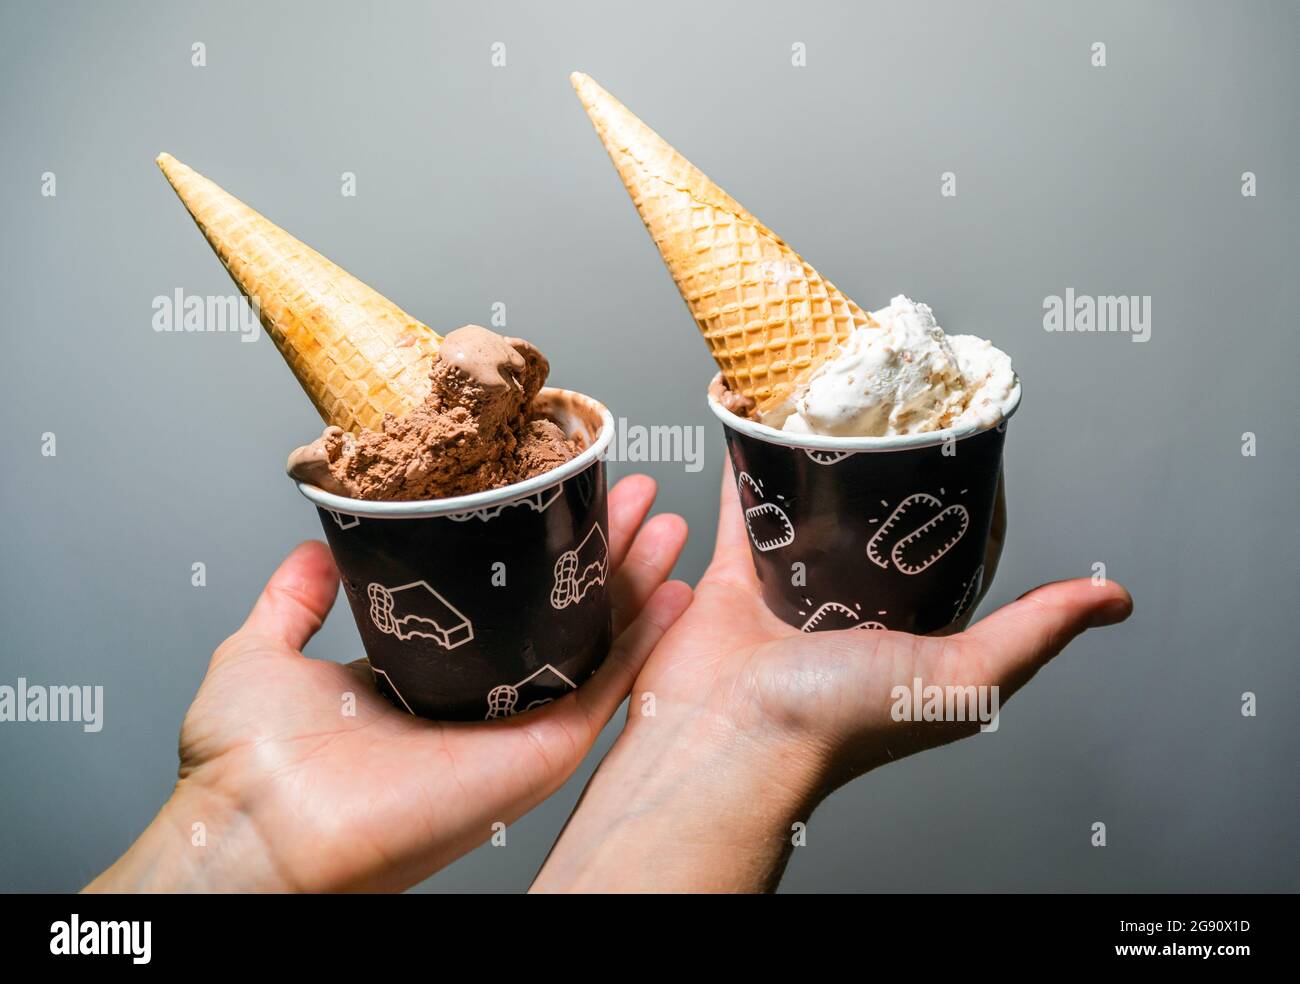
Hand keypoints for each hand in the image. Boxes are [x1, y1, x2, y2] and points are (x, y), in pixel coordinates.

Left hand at [86, 475, 689, 892]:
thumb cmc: (250, 764)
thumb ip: (293, 601)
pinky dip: (646, 641)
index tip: (562, 495)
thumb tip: (316, 551)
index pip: (503, 604)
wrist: (257, 829)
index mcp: (428, 679)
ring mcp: (515, 726)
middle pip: (561, 614)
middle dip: (602, 549)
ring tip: (665, 523)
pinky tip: (672, 593)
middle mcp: (480, 702)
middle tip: (632, 495)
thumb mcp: (265, 651)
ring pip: (594, 643)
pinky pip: (608, 692)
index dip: (537, 548)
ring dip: (635, 582)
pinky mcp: (538, 755)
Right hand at [533, 463, 1131, 891]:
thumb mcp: (962, 677)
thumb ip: (1034, 633)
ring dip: (817, 465)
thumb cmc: (836, 723)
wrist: (727, 738)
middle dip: (884, 475)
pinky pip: (743, 511)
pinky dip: (747, 469)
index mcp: (909, 635)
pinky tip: (756, 427)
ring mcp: (790, 593)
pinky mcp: (733, 580)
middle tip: (892, 413)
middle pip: (874, 527)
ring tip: (829, 406)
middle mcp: (851, 612)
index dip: (958, 505)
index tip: (965, 447)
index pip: (947, 556)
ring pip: (810, 512)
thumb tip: (1113, 597)